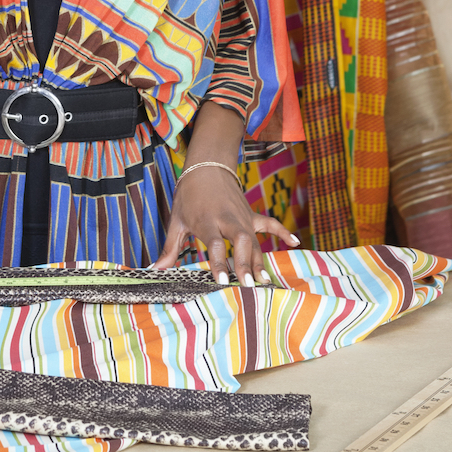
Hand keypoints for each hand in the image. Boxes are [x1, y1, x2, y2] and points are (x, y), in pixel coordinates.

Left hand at [151, 162, 296, 284]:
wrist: (206, 168)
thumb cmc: (188, 196)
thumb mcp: (176, 220)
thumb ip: (170, 248)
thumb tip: (155, 270)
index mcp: (207, 220)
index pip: (215, 243)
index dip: (219, 262)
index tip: (222, 279)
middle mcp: (227, 219)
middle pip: (240, 240)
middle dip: (245, 262)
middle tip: (248, 284)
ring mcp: (242, 217)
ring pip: (254, 239)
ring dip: (259, 260)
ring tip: (263, 281)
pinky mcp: (251, 215)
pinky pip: (270, 223)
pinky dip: (283, 232)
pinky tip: (295, 244)